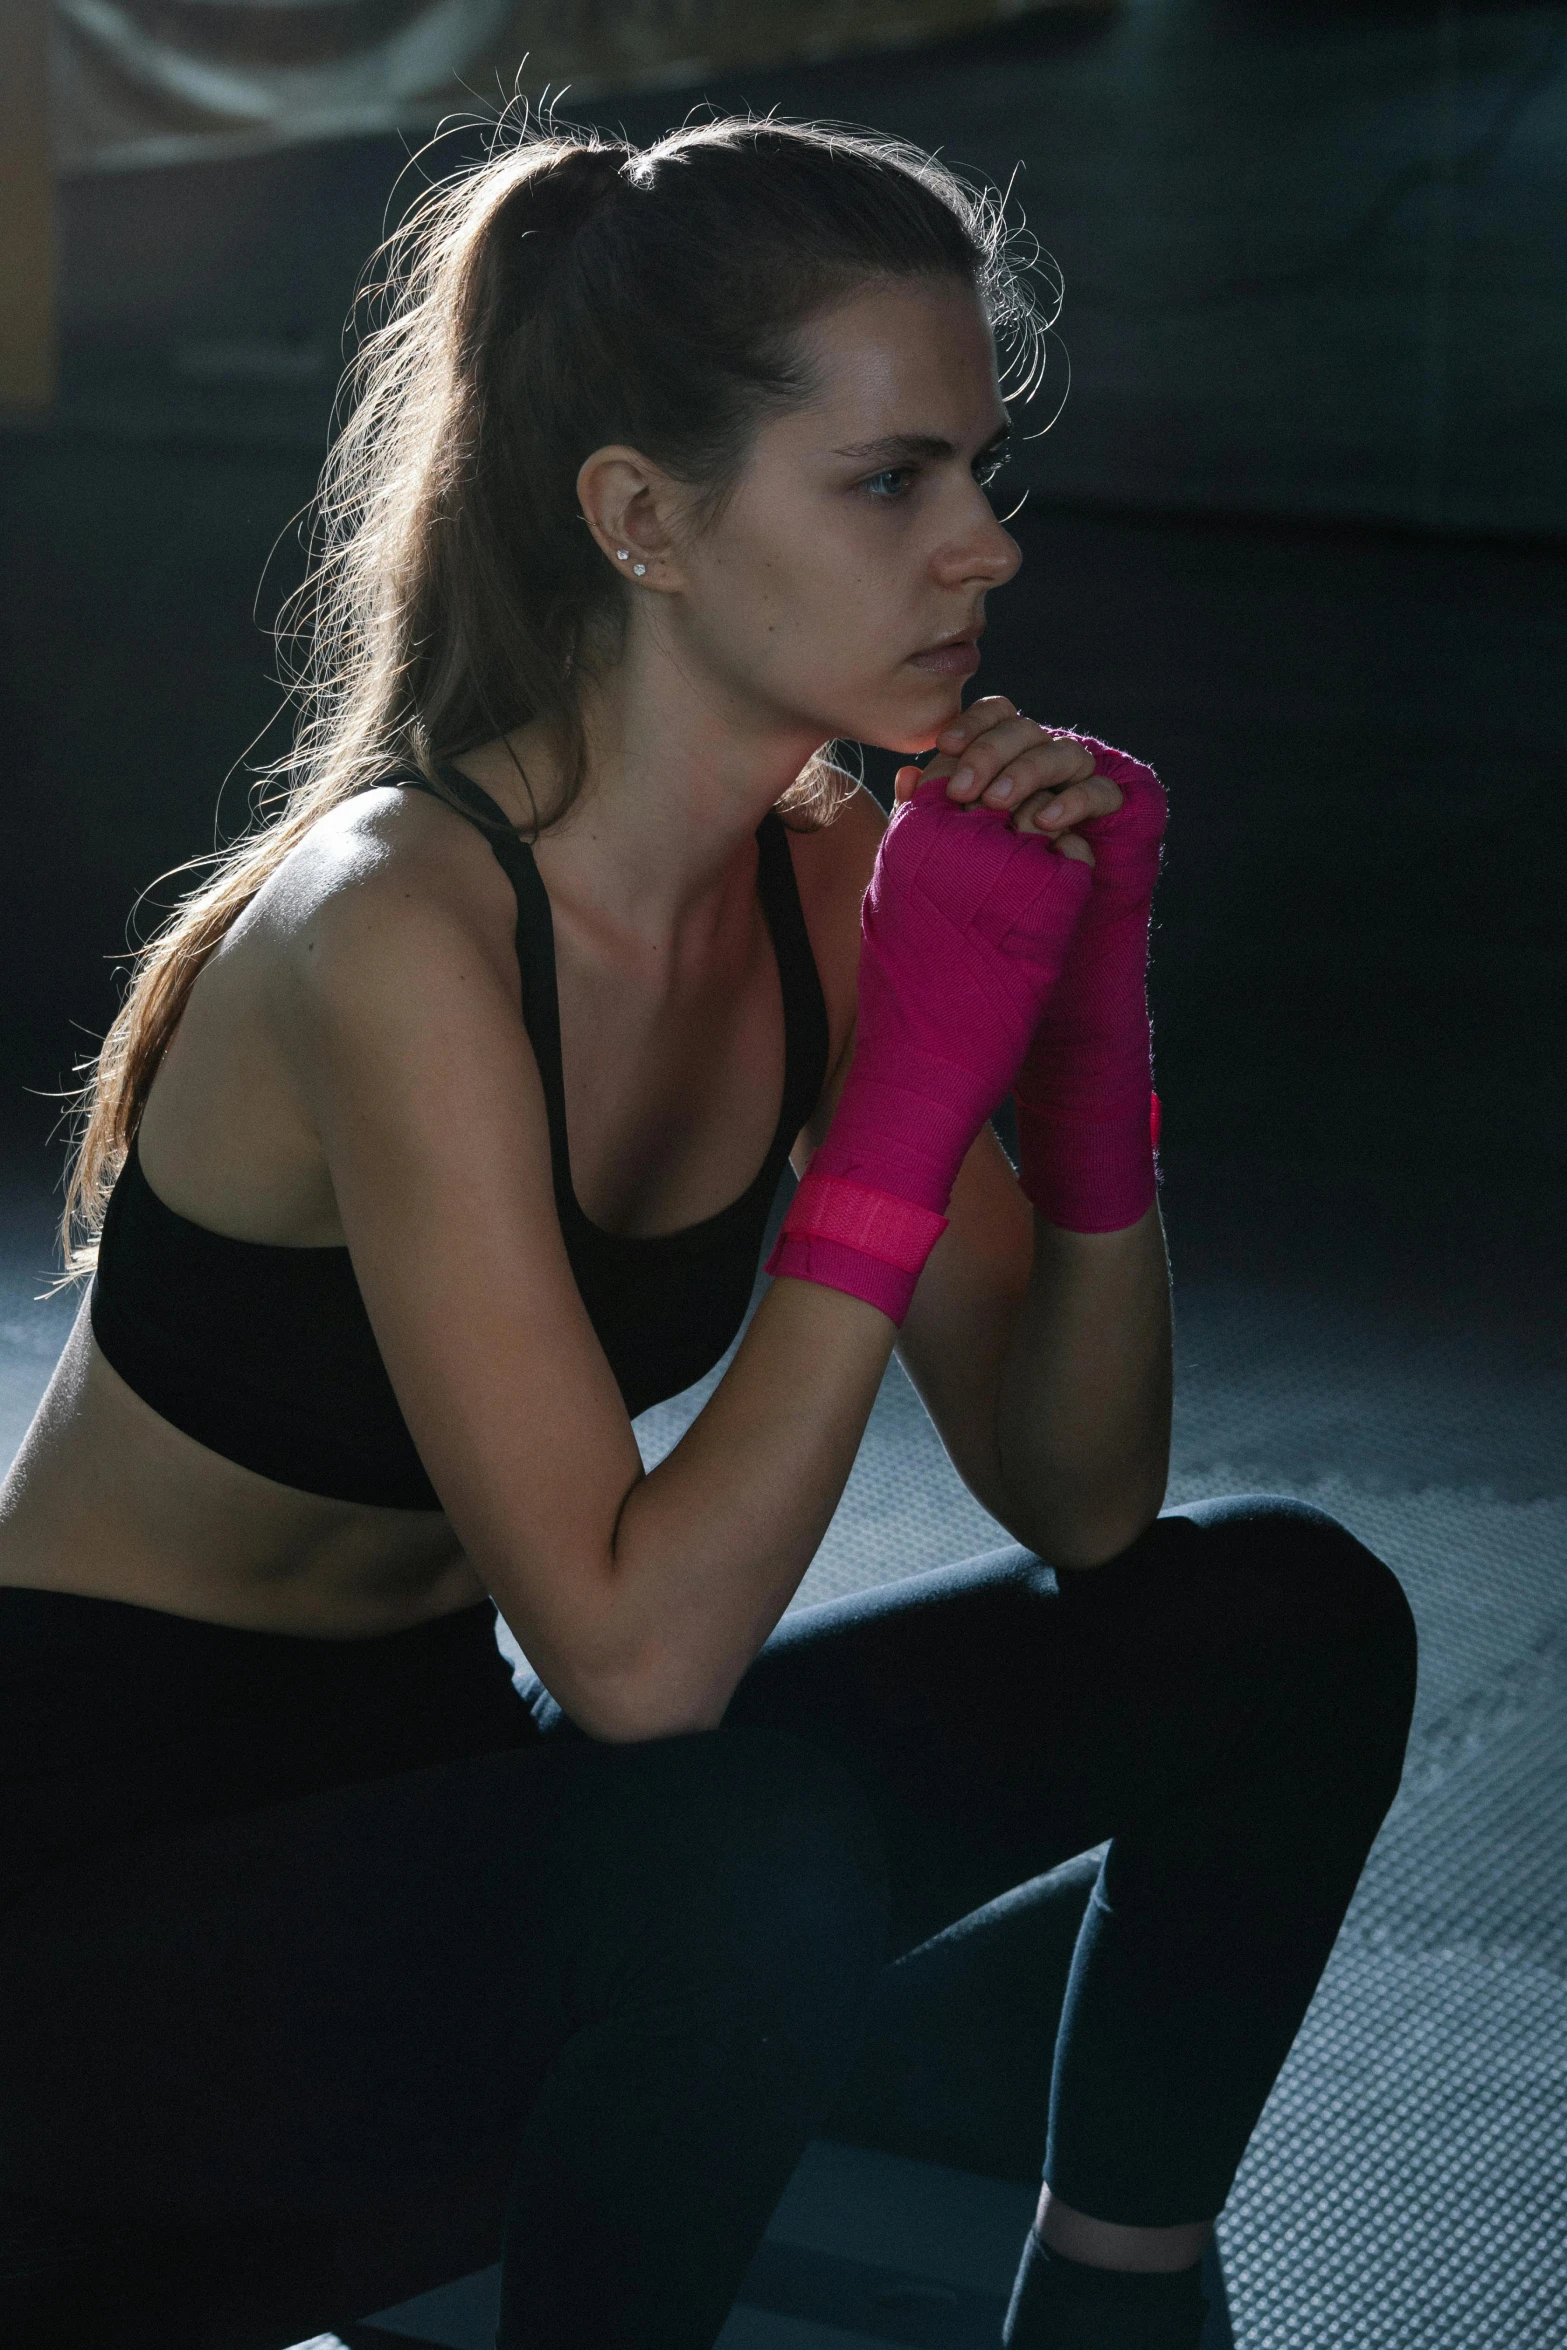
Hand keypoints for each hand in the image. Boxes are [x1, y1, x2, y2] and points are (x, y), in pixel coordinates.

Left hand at [893, 697, 1124, 866]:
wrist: (1019, 922)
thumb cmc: (974, 874)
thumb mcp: (941, 844)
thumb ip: (924, 810)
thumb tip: (906, 775)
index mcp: (1004, 755)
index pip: (996, 715)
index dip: (974, 722)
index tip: (945, 746)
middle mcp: (1041, 759)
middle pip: (1024, 729)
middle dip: (989, 753)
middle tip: (963, 791)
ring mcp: (1075, 781)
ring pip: (1064, 752)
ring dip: (1027, 772)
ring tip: (998, 804)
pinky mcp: (1105, 810)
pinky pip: (1099, 792)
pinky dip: (1073, 801)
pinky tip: (1045, 822)